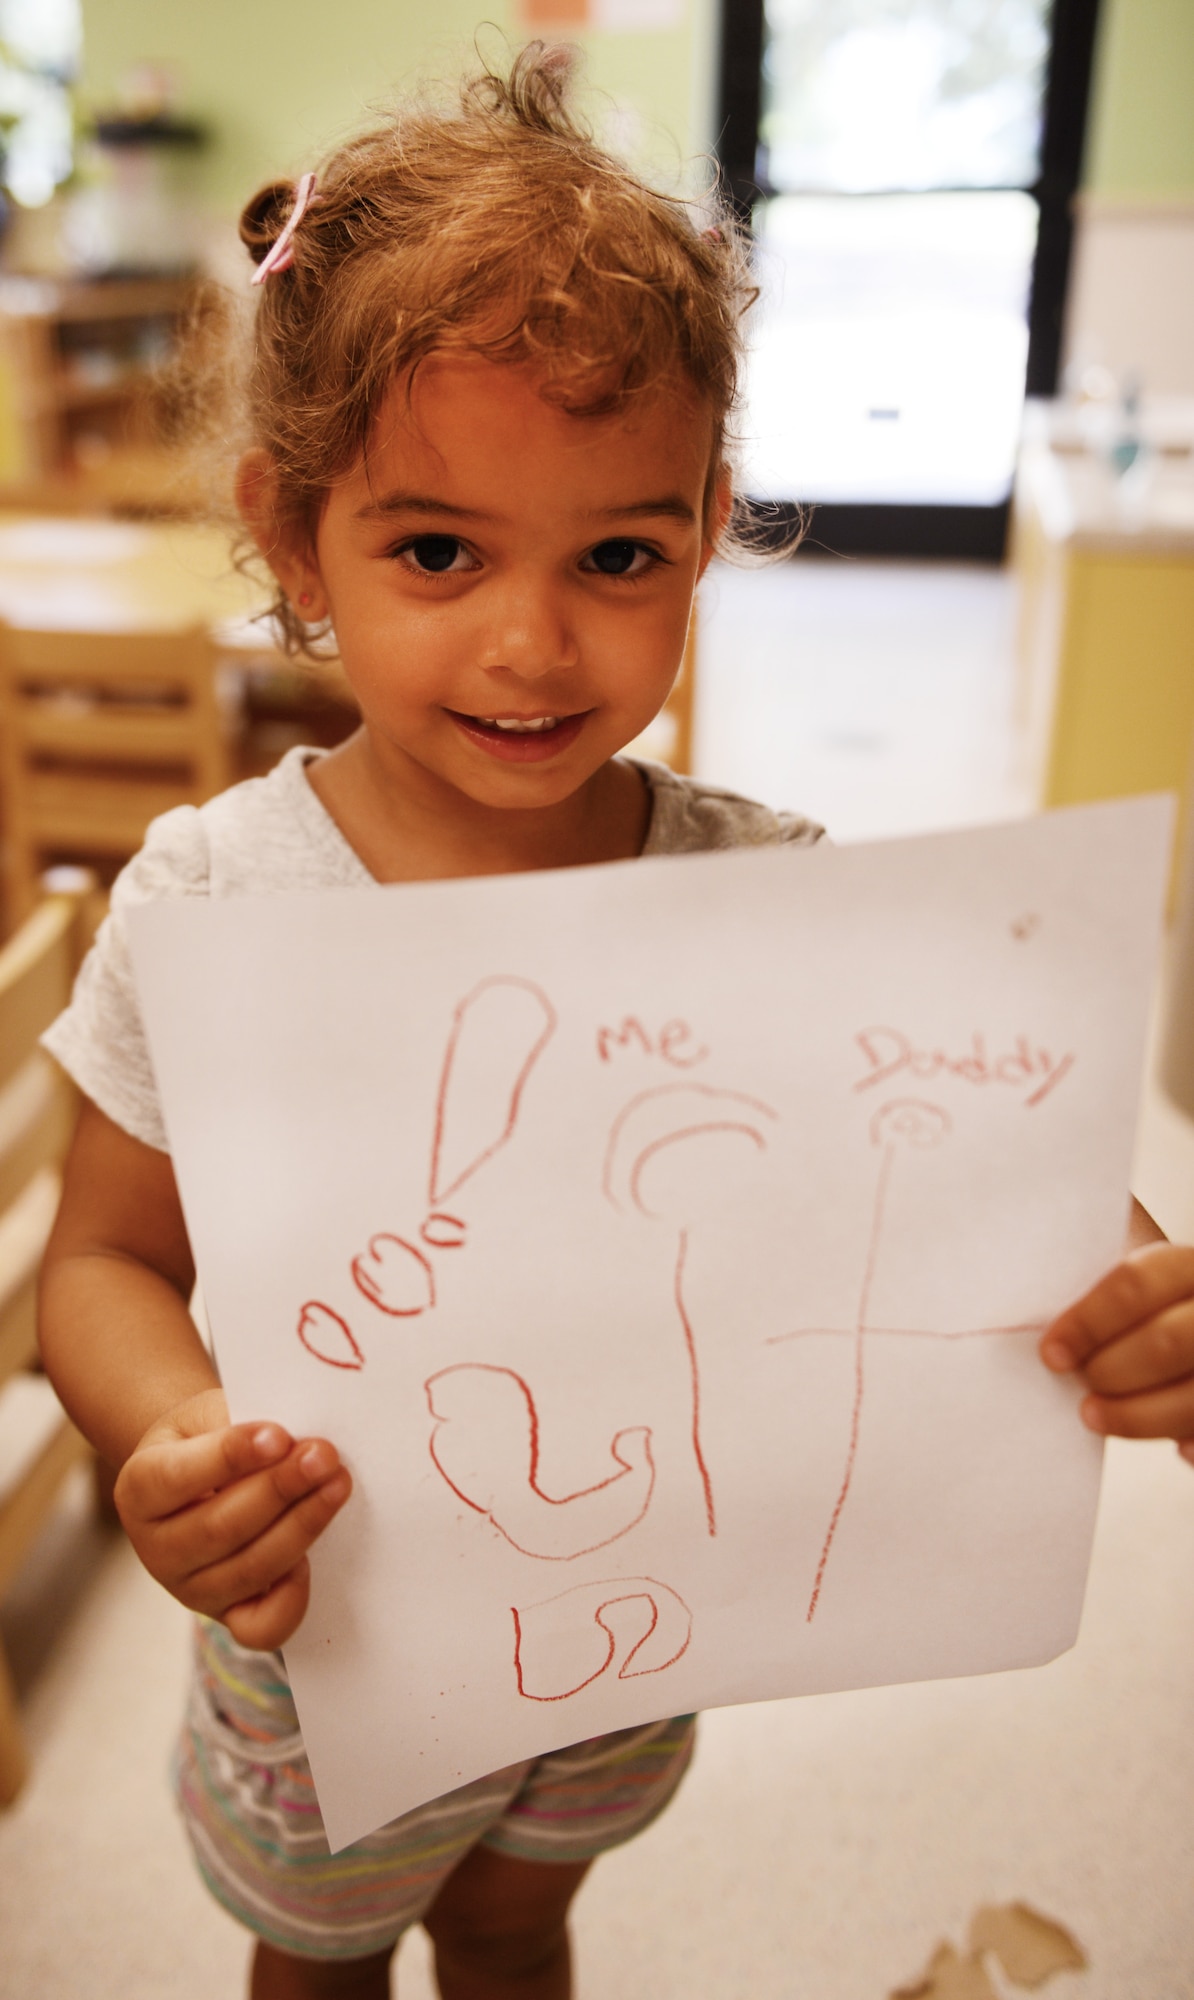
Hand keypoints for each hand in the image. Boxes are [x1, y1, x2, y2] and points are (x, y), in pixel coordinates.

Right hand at [113, 1387, 352, 1647]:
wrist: (202, 1471)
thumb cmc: (209, 1436)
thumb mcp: (208, 1414)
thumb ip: (239, 1425)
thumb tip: (291, 1443)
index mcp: (138, 1488)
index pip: (179, 1476)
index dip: (230, 1456)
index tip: (279, 1435)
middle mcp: (155, 1548)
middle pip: (220, 1527)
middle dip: (279, 1490)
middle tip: (323, 1456)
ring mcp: (189, 1589)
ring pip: (249, 1570)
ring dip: (302, 1527)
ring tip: (337, 1485)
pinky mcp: (226, 1615)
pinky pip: (263, 1627)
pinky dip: (292, 1597)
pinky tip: (313, 1556)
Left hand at [1040, 1242, 1193, 1463]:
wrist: (1188, 1314)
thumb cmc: (1145, 1303)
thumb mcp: (1124, 1268)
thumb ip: (1090, 1279)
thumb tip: (1029, 1303)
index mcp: (1186, 1265)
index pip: (1135, 1284)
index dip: (1088, 1322)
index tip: (1051, 1354)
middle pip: (1167, 1343)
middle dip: (1111, 1372)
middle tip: (1081, 1384)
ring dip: (1138, 1416)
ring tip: (1094, 1416)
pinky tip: (1179, 1447)